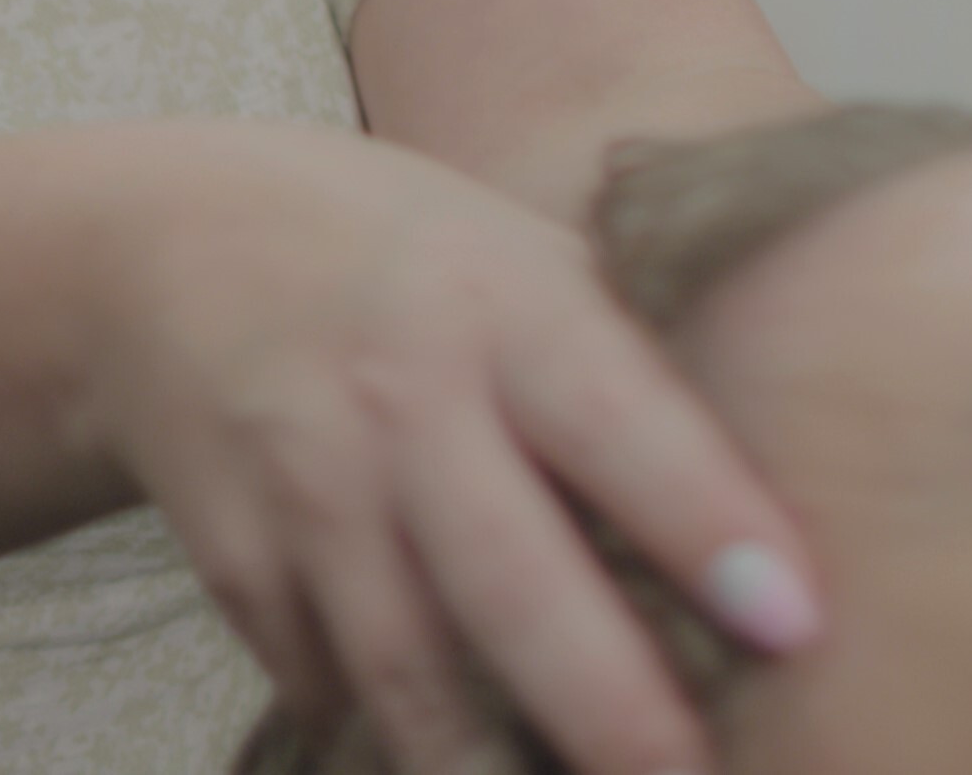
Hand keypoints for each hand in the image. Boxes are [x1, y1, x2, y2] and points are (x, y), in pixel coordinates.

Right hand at [77, 122, 822, 774]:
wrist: (166, 249)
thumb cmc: (408, 262)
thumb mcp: (526, 258)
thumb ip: (641, 363)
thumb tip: (805, 488)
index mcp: (502, 310)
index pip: (616, 421)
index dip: (706, 523)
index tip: (794, 622)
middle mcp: (400, 406)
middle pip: (507, 582)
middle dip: (612, 709)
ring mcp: (308, 498)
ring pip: (412, 676)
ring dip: (501, 766)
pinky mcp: (241, 576)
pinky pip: (338, 695)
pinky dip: (407, 749)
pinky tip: (483, 772)